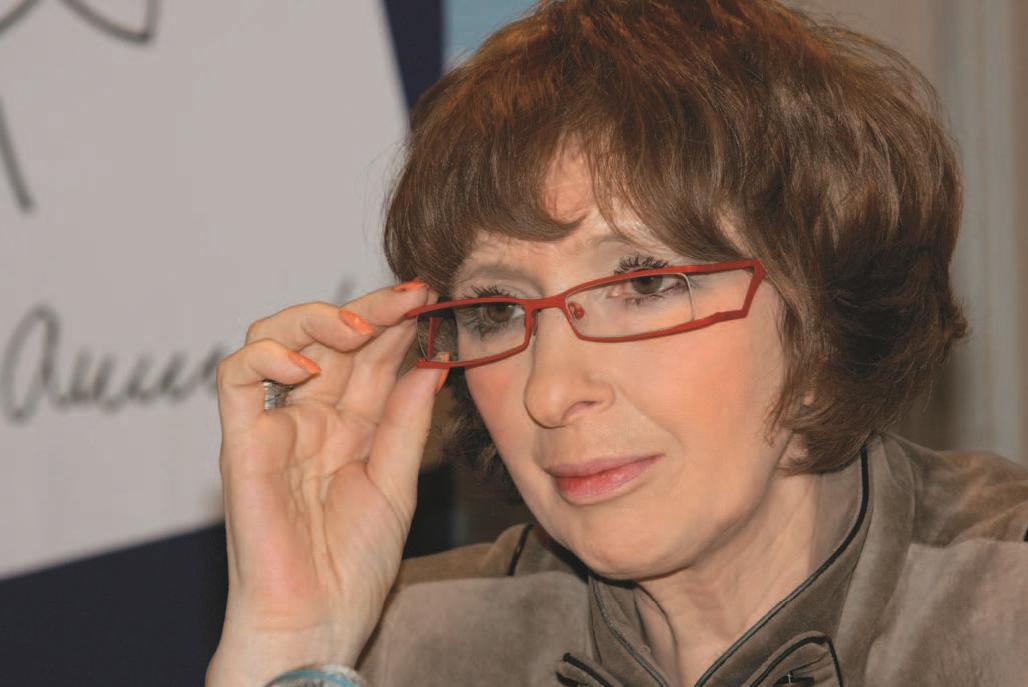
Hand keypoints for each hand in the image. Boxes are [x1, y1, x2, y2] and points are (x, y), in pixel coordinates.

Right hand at [206, 282, 444, 686]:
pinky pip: (236, 379)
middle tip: (410, 295)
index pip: (371, 356)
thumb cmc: (353, 566)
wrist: (316, 622)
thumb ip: (407, 421)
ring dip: (317, 319)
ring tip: (362, 325)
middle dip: (372, 309)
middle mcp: (312, 417)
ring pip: (277, 340)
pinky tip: (306, 365)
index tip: (433, 299)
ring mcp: (276, 426)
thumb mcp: (396, 482)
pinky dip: (265, 358)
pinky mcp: (242, 443)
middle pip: (332, 338)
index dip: (399, 324)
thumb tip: (432, 361)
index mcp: (351, 426)